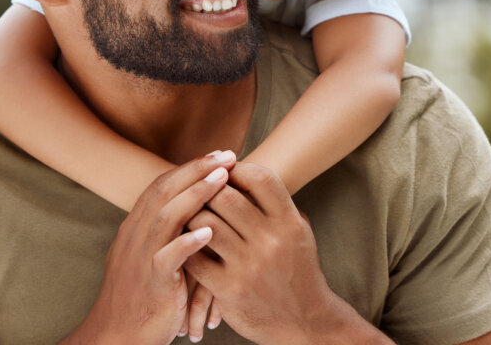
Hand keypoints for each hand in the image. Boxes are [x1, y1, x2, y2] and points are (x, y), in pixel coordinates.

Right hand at [62, 150, 235, 344]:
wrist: (117, 336)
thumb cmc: (143, 296)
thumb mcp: (151, 255)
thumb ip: (168, 232)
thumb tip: (199, 209)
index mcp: (137, 227)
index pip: (162, 185)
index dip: (190, 167)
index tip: (218, 155)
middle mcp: (136, 236)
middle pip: (164, 190)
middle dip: (197, 170)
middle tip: (227, 156)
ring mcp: (141, 257)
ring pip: (166, 216)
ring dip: (196, 195)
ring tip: (222, 180)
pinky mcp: (151, 282)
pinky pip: (167, 257)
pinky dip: (187, 242)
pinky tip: (209, 232)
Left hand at [184, 162, 358, 344]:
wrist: (305, 321)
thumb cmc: (298, 270)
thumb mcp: (298, 233)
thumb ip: (277, 205)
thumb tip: (247, 172)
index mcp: (290, 222)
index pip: (262, 178)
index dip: (240, 168)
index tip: (226, 170)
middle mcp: (271, 241)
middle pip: (226, 196)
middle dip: (209, 188)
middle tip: (200, 189)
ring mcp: (249, 266)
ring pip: (205, 223)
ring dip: (193, 215)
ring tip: (190, 214)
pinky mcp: (229, 290)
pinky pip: (195, 258)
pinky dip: (186, 247)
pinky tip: (186, 244)